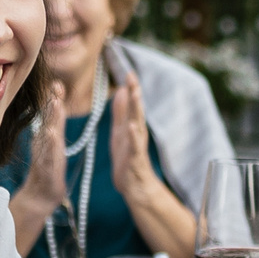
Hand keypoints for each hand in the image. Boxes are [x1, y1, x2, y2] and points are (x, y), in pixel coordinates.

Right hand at [11, 77, 69, 216]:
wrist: (41, 195)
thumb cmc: (48, 168)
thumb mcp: (53, 144)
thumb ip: (54, 125)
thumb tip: (55, 105)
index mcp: (51, 137)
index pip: (54, 116)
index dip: (56, 99)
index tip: (58, 82)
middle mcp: (46, 143)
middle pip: (50, 120)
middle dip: (54, 103)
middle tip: (57, 85)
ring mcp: (45, 155)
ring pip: (49, 134)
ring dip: (52, 119)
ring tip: (56, 104)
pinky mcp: (47, 168)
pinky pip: (48, 154)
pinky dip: (50, 144)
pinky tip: (51, 134)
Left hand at [108, 72, 157, 200]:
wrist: (133, 186)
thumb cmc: (127, 159)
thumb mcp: (121, 132)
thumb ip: (121, 113)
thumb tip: (122, 91)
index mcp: (131, 126)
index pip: (132, 104)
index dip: (131, 87)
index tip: (128, 70)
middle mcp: (136, 133)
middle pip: (137, 110)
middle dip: (135, 92)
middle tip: (132, 76)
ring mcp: (136, 146)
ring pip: (138, 124)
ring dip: (137, 109)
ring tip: (135, 94)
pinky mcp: (135, 159)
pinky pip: (135, 146)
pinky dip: (134, 136)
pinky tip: (132, 126)